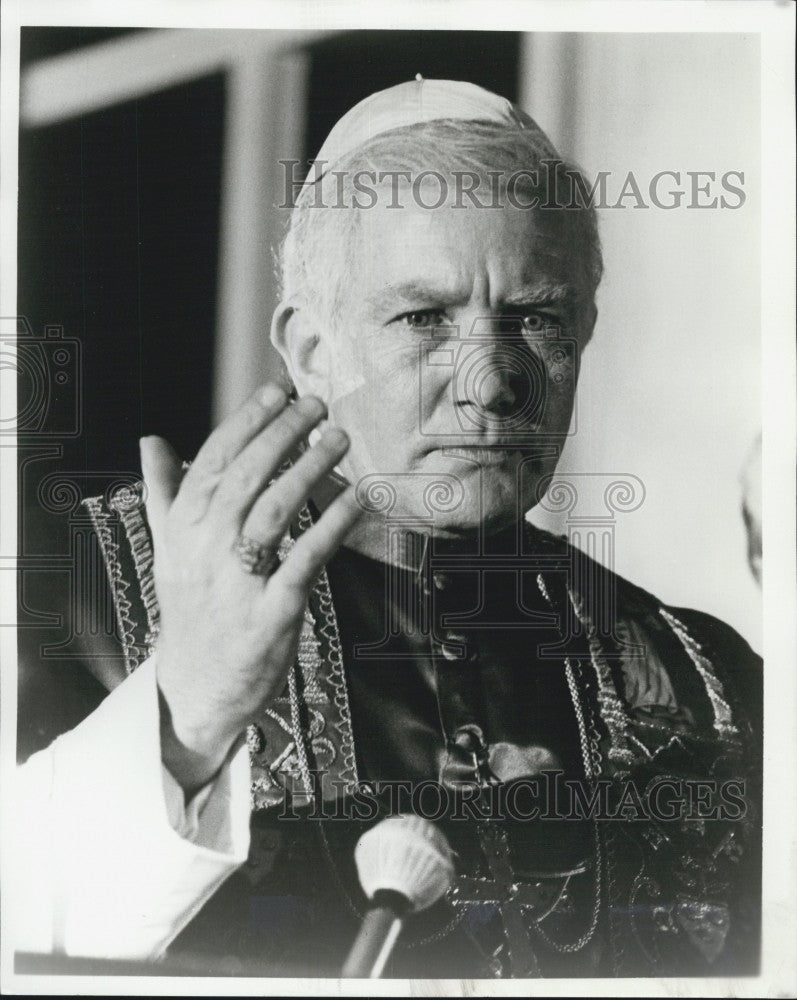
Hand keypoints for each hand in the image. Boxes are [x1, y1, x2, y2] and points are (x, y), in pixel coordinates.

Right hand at [140, 385, 360, 793]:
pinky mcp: (272, 611)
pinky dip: (332, 524)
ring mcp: (237, 581)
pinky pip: (305, 559)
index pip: (213, 460)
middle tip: (316, 404)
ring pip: (273, 511)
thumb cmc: (191, 608)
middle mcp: (205, 549)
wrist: (196, 687)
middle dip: (282, 433)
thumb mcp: (169, 549)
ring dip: (308, 469)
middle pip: (245, 477)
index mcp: (182, 528)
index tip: (277, 390)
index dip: (247, 421)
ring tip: (337, 438)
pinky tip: (356, 497)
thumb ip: (165, 492)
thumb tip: (150, 440)